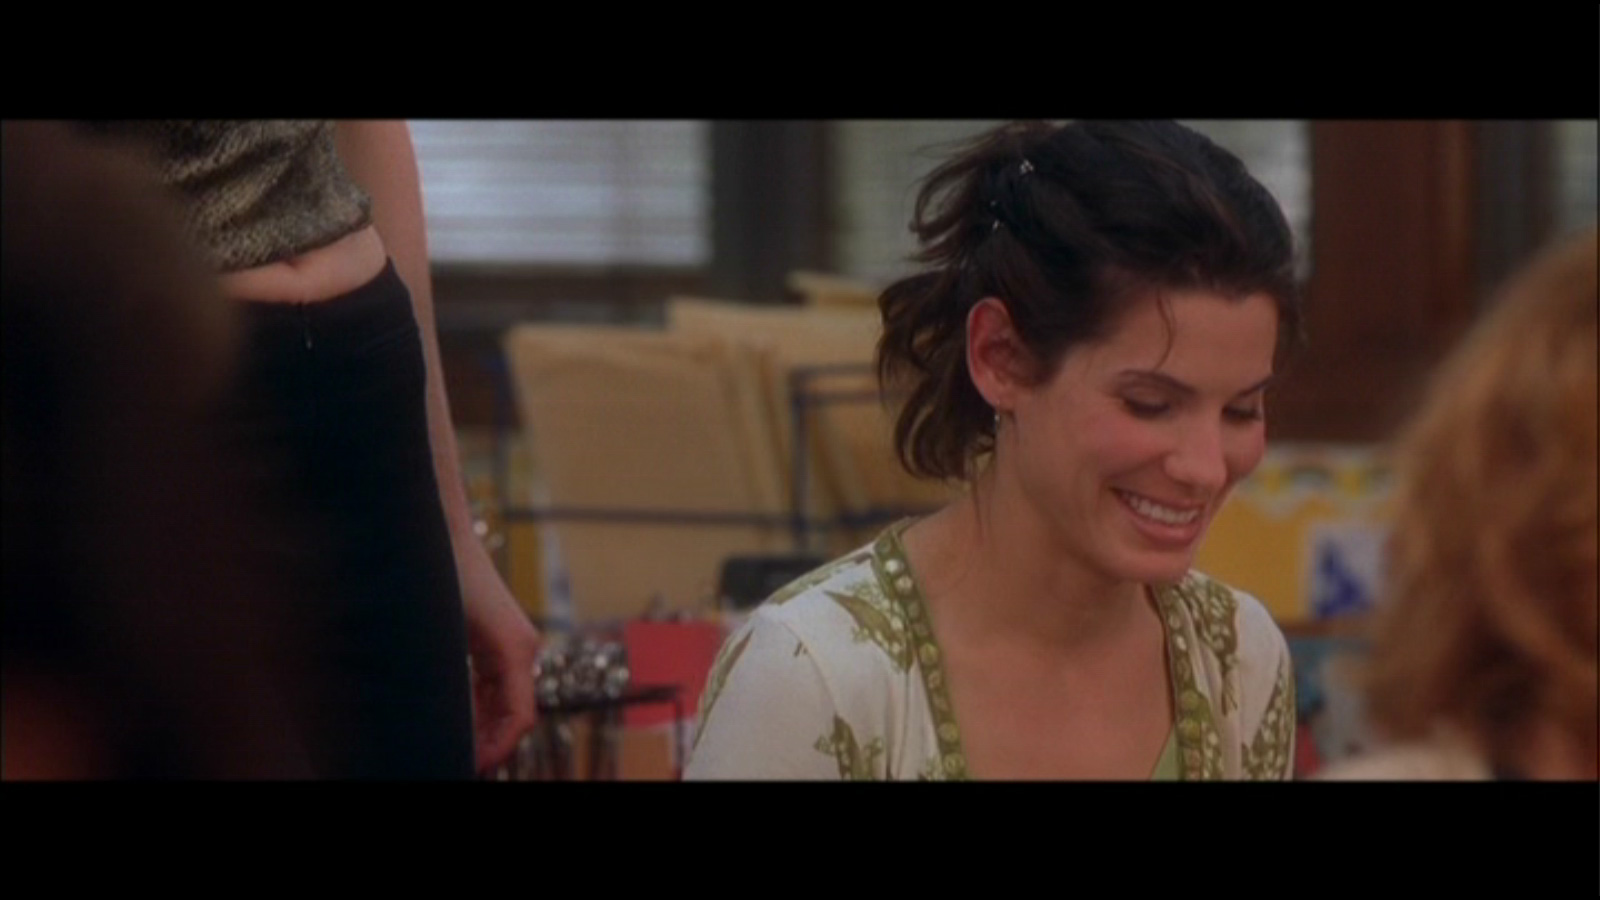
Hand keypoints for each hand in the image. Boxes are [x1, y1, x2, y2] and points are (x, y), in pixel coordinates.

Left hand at [457, 543, 540, 773]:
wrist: (438, 535)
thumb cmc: (440, 579)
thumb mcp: (446, 639)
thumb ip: (459, 684)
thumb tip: (455, 728)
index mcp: (517, 649)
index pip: (520, 716)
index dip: (499, 747)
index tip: (473, 765)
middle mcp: (521, 648)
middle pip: (515, 714)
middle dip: (492, 743)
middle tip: (461, 764)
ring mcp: (510, 644)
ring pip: (505, 702)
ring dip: (484, 729)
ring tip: (457, 751)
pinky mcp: (495, 641)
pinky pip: (494, 686)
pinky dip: (479, 709)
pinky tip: (456, 722)